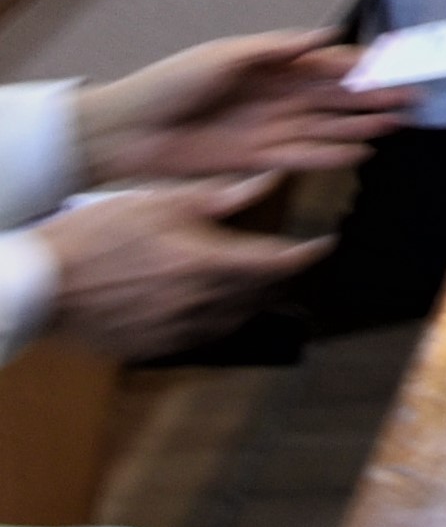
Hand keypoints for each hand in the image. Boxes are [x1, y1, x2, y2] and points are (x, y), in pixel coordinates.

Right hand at [32, 186, 315, 357]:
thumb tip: (268, 179)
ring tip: (256, 281)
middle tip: (289, 259)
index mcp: (205, 265)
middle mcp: (198, 304)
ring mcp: (175, 332)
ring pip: (235, 320)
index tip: (324, 244)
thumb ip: (221, 197)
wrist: (39, 283)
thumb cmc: (94, 236)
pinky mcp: (152, 347)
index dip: (308, 254)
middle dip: (282, 277)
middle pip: (262, 296)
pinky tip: (211, 305)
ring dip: (253, 301)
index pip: (278, 264)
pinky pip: (201, 337)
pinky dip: (216, 320)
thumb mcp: (159, 202)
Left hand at [77, 32, 403, 189]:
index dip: (363, 66)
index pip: (328, 65)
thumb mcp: (224, 55)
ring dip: (361, 125)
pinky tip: (360, 151)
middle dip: (374, 97)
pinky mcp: (256, 160)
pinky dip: (331, 154)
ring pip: (326, 127)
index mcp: (271, 67)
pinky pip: (302, 156)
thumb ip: (276, 49)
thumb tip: (326, 37)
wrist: (124, 131)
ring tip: (397, 123)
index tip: (398, 65)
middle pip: (335, 98)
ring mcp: (268, 129)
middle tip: (414, 97)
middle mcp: (276, 98)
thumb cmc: (169, 83)